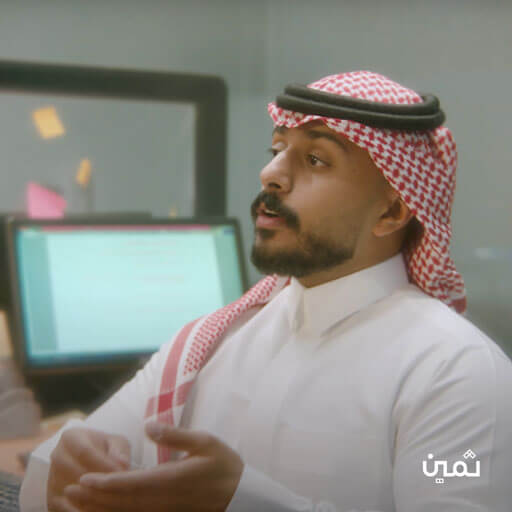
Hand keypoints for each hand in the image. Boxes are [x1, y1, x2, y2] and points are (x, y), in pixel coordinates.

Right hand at [47, 427, 130, 511]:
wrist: (91, 460)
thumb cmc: (107, 449)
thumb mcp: (117, 442)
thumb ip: (120, 450)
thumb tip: (122, 463)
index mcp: (70, 437)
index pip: (84, 451)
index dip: (103, 463)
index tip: (120, 472)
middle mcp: (57, 456)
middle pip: (75, 473)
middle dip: (98, 482)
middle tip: (117, 488)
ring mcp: (51, 478)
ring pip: (69, 492)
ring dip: (91, 498)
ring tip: (112, 499)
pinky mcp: (51, 498)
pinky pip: (65, 507)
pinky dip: (82, 510)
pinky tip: (100, 509)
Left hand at [61, 422, 243, 511]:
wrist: (241, 494)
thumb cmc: (224, 464)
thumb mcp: (205, 442)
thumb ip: (175, 436)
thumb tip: (149, 425)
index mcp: (171, 479)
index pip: (131, 484)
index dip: (106, 484)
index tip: (83, 480)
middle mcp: (164, 499)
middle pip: (122, 503)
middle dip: (94, 499)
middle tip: (68, 493)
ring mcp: (165, 510)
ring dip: (100, 508)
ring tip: (78, 502)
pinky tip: (105, 508)